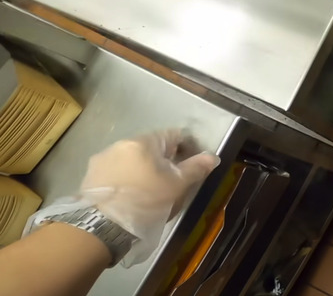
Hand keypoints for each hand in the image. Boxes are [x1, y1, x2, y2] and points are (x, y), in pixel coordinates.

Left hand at [27, 130, 219, 265]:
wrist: (101, 226)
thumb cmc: (145, 201)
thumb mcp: (177, 186)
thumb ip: (196, 168)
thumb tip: (212, 156)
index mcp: (145, 142)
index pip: (174, 135)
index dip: (187, 148)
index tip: (192, 166)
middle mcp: (121, 143)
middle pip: (151, 147)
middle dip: (164, 160)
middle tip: (171, 182)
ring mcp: (102, 159)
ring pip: (132, 159)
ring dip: (142, 169)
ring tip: (147, 191)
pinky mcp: (89, 176)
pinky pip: (115, 172)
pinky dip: (125, 179)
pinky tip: (128, 197)